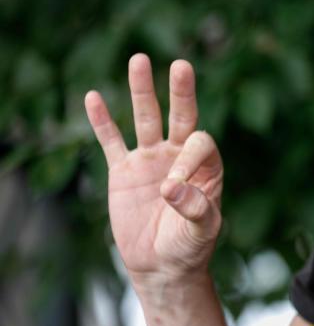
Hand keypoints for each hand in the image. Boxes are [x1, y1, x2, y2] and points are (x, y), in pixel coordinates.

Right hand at [85, 54, 222, 286]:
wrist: (161, 266)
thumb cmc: (189, 248)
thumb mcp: (202, 232)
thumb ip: (197, 210)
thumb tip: (173, 188)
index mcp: (207, 165)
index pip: (199, 144)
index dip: (187, 159)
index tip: (171, 189)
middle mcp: (180, 155)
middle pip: (181, 115)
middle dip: (181, 92)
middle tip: (181, 65)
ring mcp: (151, 159)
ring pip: (146, 118)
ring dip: (142, 91)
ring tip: (139, 60)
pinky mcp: (123, 170)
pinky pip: (112, 141)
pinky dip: (103, 121)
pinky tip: (93, 97)